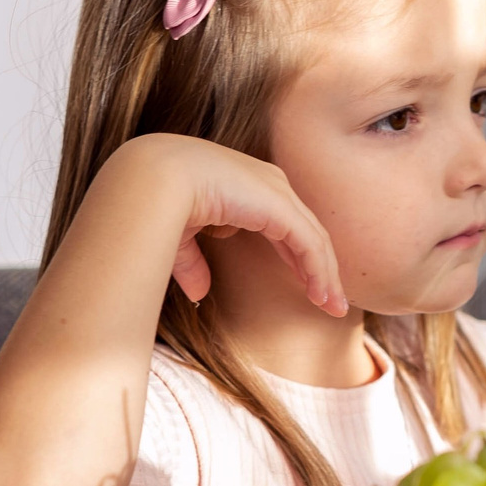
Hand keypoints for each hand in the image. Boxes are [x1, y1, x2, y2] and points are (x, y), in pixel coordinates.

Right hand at [128, 134, 348, 316]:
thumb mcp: (180, 235)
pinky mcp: (279, 205)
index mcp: (245, 184)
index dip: (298, 256)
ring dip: (325, 275)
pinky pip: (309, 244)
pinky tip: (322, 295)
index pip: (285, 222)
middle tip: (330, 301)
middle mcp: (267, 183)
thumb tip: (200, 292)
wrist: (152, 179)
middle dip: (320, 267)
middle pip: (305, 231)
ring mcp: (276, 191)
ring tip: (333, 306)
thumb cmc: (156, 201)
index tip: (308, 286)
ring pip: (313, 239)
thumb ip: (194, 262)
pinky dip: (319, 271)